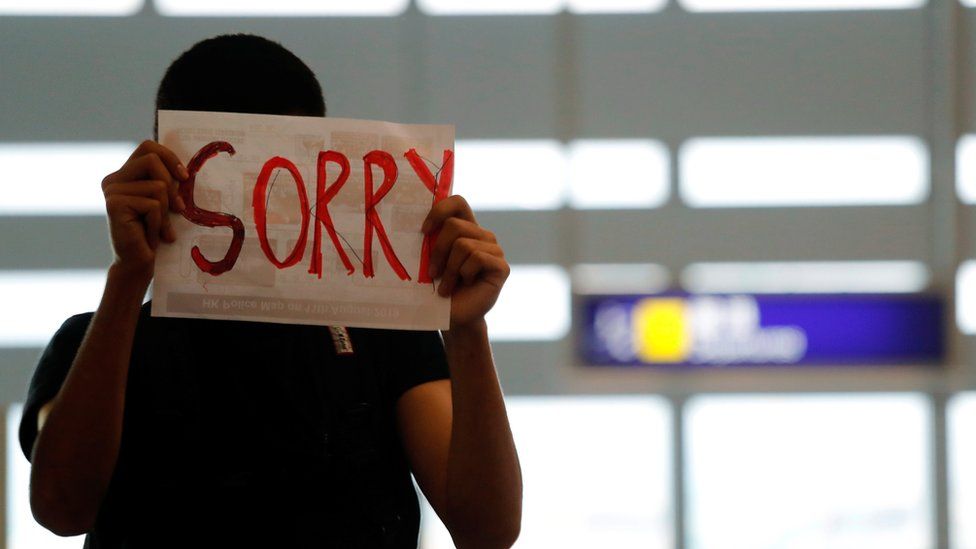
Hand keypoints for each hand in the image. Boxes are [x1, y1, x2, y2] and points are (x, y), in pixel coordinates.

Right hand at [101, 140, 187, 280]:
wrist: (138, 263)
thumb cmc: (155, 232)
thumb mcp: (165, 202)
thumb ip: (168, 181)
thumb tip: (186, 167)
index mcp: (125, 174)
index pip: (148, 147)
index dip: (169, 157)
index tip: (184, 177)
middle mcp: (113, 179)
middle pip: (152, 159)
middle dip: (171, 184)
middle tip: (178, 208)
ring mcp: (111, 190)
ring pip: (158, 186)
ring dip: (167, 212)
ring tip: (160, 229)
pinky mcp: (114, 204)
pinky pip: (153, 205)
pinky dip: (159, 223)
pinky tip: (150, 236)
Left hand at [422, 196, 508, 328]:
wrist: (453, 317)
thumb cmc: (439, 289)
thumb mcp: (430, 262)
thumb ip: (429, 241)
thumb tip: (415, 225)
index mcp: (466, 229)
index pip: (458, 202)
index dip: (440, 210)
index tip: (424, 231)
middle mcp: (483, 236)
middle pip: (455, 225)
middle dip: (438, 251)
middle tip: (432, 272)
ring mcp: (494, 250)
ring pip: (464, 245)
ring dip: (450, 270)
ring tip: (447, 285)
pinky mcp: (502, 266)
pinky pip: (477, 258)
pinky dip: (465, 274)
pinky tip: (466, 285)